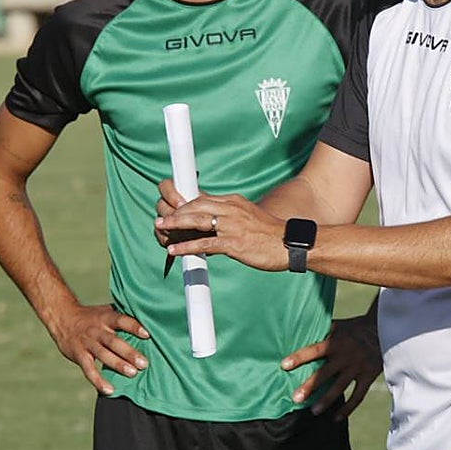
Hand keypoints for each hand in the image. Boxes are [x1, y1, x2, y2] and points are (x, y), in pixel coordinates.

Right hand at [49, 303, 150, 394]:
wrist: (63, 318)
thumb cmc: (92, 316)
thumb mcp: (106, 310)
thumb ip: (123, 315)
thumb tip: (149, 318)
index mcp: (106, 317)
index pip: (121, 320)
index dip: (134, 327)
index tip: (147, 334)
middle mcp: (97, 330)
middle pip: (114, 341)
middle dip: (129, 353)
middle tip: (144, 363)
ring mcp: (87, 343)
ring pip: (103, 355)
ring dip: (118, 365)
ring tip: (132, 373)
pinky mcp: (79, 356)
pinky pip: (89, 370)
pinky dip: (98, 381)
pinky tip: (110, 390)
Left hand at [156, 191, 287, 271]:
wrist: (289, 244)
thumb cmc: (269, 234)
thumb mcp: (248, 217)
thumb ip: (230, 216)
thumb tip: (212, 223)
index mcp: (234, 202)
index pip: (203, 199)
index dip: (185, 204)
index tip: (173, 209)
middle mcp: (231, 210)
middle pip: (196, 206)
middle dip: (176, 212)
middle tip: (162, 218)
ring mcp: (231, 226)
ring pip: (197, 221)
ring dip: (176, 224)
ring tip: (161, 228)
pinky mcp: (233, 243)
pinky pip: (204, 244)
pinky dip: (187, 246)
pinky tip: (175, 250)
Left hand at [282, 314, 382, 420]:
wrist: (383, 330)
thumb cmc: (355, 327)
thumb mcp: (338, 325)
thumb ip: (321, 331)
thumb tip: (299, 330)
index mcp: (335, 342)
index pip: (314, 350)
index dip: (299, 357)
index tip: (284, 365)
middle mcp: (345, 356)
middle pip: (325, 373)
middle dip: (310, 386)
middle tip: (295, 398)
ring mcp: (357, 368)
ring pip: (340, 387)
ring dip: (326, 400)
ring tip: (313, 411)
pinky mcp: (368, 376)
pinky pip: (358, 395)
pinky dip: (348, 408)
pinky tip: (335, 418)